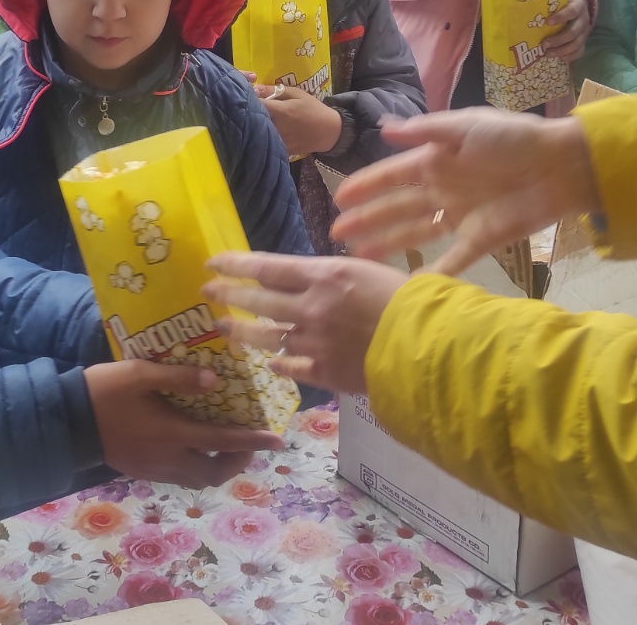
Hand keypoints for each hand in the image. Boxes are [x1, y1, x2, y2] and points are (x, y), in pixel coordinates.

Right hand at [85, 361, 285, 488]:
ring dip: (216, 467)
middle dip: (236, 462)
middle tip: (247, 443)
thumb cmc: (104, 391)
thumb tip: (215, 382)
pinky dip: (195, 467)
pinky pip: (178, 477)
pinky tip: (193, 448)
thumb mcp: (141, 374)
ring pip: (196, 480)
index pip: (222, 442)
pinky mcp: (141, 472)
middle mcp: (167, 458)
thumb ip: (179, 378)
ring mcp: (153, 469)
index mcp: (171, 434)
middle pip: (213, 474)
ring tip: (224, 447)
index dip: (252, 442)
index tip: (277, 441)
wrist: (67, 420)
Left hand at [203, 252, 407, 395]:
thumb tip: (313, 278)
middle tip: (207, 292)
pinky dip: (280, 364)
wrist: (428, 348)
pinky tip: (271, 363)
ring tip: (224, 328)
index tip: (213, 263)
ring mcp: (315, 343)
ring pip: (268, 337)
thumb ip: (338, 276)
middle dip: (229, 295)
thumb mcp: (372, 272)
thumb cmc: (412, 301)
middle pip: (259, 301)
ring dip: (243, 331)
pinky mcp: (325, 373)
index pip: (268, 267)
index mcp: (325, 276)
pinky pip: (293, 368)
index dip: (236, 265)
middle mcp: (312, 308)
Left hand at [256, 83, 343, 155]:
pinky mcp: (280, 149)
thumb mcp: (297, 94)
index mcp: (281, 111)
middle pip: (253, 119)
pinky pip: (265, 140)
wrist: (328, 132)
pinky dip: (262, 134)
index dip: (249, 99)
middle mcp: (277, 127)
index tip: (248, 95)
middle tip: (250, 106)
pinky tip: (265, 129)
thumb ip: (275, 90)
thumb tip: (255, 87)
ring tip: (256, 117)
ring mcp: (278, 140)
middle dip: (250, 112)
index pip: (255, 104)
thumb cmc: (313, 109)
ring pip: (258, 131)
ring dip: (254, 124)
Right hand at [331, 110, 601, 274]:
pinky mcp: (482, 240)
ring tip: (359, 257)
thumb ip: (425, 131)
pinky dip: (431, 272)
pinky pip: (450, 260)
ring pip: (415, 234)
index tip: (338, 199)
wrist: (560, 165)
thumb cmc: (513, 138)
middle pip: (397, 208)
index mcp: (436, 160)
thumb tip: (384, 129)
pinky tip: (406, 285)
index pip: (391, 176)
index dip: (365, 187)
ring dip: (387, 245)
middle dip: (366, 220)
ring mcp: (460, 216)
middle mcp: (443, 189)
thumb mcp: (466, 126)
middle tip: (336, 236)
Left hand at [538, 0, 590, 60]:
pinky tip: (559, 58)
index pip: (571, 11)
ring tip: (547, 53)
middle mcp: (583, 19)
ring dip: (561, 50)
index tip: (547, 22)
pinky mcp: (583, 40)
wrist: (581, 3)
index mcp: (578, 5)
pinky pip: (579, 51)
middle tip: (544, 44)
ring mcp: (585, 31)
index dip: (561, 17)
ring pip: (576, 44)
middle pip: (574, 32)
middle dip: (558, 40)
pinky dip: (569, 56)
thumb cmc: (564, 0)